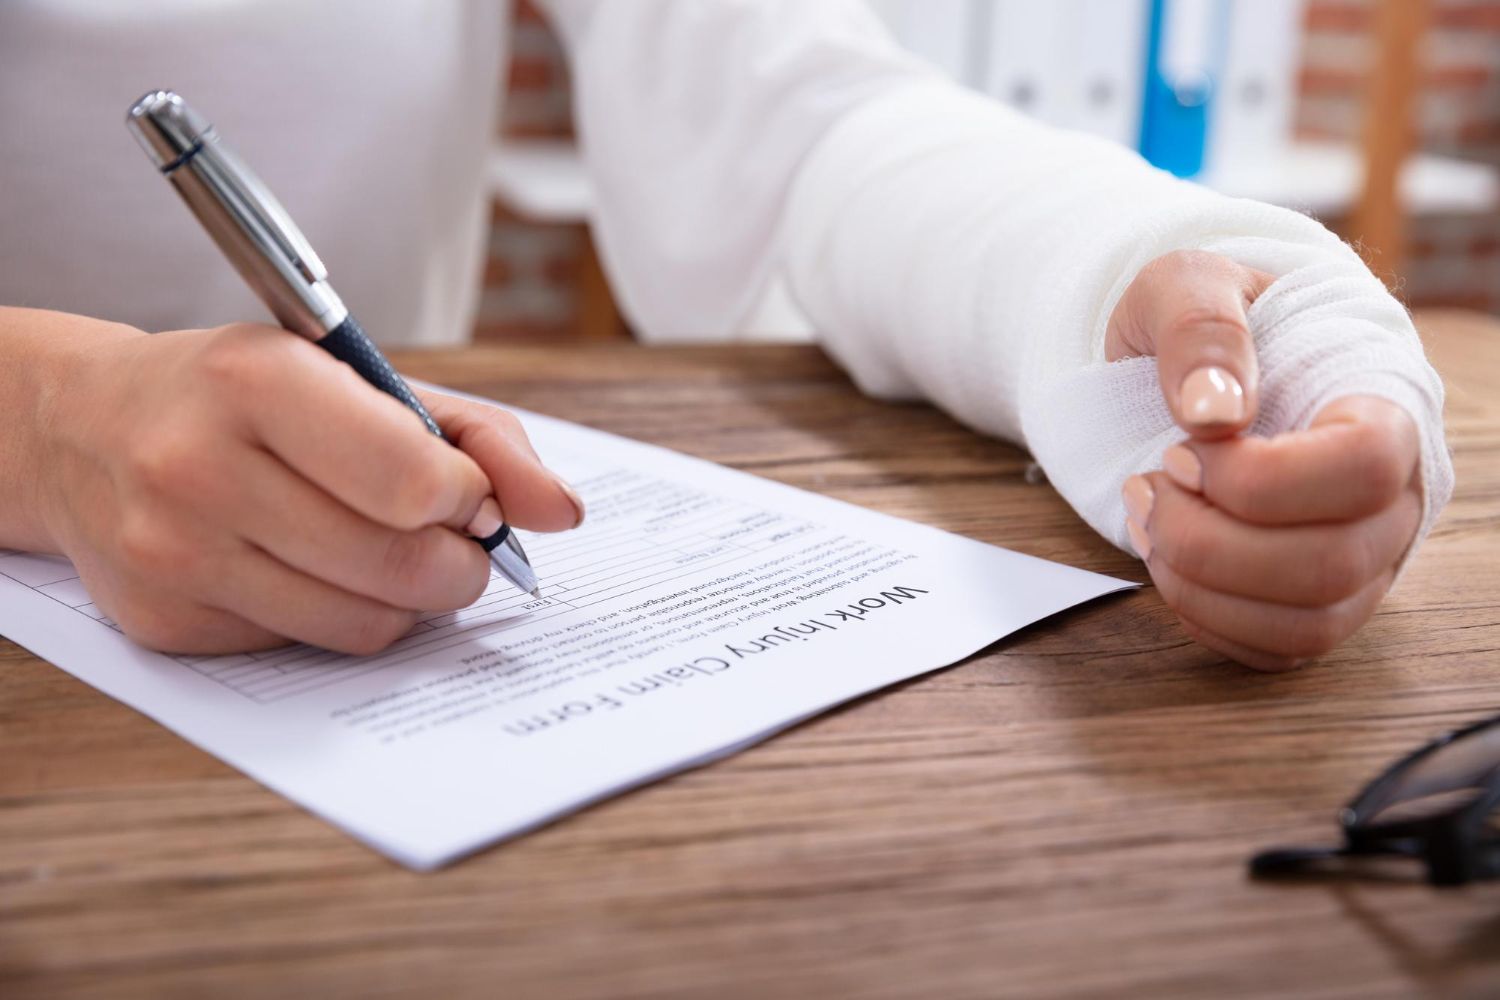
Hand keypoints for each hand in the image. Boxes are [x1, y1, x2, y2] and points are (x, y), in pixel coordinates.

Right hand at [32, 319, 581, 654]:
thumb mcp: (359, 377)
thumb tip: (562, 513)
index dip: (465, 499)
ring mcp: (174, 553)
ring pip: (363, 622)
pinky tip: (314, 571)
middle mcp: (199, 468)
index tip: (463, 493)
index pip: (412, 482)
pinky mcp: (165, 622)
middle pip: (400, 565)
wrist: (81, 428)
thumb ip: (480, 436)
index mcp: (256, 381)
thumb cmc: (244, 395)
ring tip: (391, 555)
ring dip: (409, 600)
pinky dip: (340, 617)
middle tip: (453, 541)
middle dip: (457, 562)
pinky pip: (307, 647)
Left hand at [1105, 251, 1421, 670]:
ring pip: (1307, 623)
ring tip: (1149, 519)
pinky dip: (1204, 618)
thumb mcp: (1186, 281)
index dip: (1261, 476)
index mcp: (1381, 405)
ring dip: (1201, 584)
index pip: (1364, 468)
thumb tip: (1214, 411)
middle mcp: (1390, 497)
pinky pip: (1275, 650)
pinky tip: (1166, 559)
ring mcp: (1359, 561)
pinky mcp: (1312, 604)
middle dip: (1211, 540)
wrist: (1189, 363)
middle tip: (1148, 485)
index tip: (1184, 447)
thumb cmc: (1202, 320)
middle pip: (1329, 563)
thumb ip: (1202, 325)